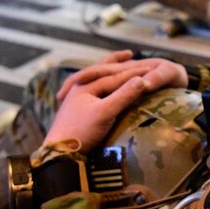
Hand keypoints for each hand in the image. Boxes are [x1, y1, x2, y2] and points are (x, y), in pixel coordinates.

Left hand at [44, 51, 188, 149]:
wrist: (58, 155)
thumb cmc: (81, 132)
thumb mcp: (105, 113)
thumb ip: (124, 95)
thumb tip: (143, 80)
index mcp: (85, 85)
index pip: (114, 76)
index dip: (133, 72)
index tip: (151, 69)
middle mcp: (78, 88)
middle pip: (101, 71)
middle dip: (116, 63)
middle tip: (130, 54)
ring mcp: (75, 99)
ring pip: (94, 79)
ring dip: (106, 71)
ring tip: (114, 66)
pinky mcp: (76, 111)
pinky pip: (92, 91)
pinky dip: (100, 85)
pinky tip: (102, 89)